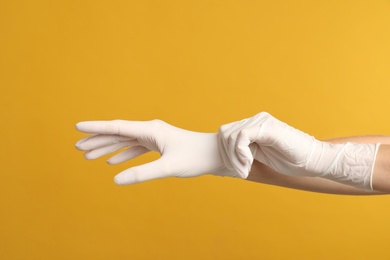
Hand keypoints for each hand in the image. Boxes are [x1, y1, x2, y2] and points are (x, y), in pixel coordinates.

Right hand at [75, 119, 237, 184]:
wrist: (216, 155)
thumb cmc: (195, 157)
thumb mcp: (168, 167)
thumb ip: (142, 173)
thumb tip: (116, 179)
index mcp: (150, 130)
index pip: (117, 127)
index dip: (96, 128)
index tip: (77, 126)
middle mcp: (150, 130)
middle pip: (117, 134)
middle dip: (97, 140)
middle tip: (77, 147)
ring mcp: (155, 137)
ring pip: (125, 141)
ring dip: (107, 148)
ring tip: (88, 156)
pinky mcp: (159, 146)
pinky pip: (136, 149)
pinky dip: (123, 154)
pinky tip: (113, 161)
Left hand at [218, 112, 377, 189]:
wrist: (314, 161)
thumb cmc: (290, 160)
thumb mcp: (260, 154)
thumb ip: (245, 150)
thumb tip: (224, 155)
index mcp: (254, 125)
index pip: (226, 133)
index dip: (225, 153)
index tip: (237, 169)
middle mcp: (256, 119)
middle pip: (224, 133)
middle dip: (227, 156)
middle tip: (240, 172)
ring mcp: (261, 121)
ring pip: (230, 136)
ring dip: (233, 158)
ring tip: (245, 170)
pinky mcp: (267, 127)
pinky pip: (241, 137)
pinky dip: (240, 153)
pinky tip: (249, 164)